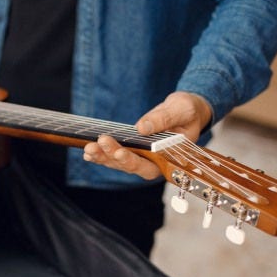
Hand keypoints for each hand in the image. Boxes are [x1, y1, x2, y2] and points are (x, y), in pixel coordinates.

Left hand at [82, 91, 212, 179]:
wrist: (186, 110)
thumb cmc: (188, 111)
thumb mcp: (181, 110)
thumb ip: (163, 119)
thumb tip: (142, 127)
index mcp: (169, 158)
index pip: (149, 167)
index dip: (132, 162)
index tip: (119, 152)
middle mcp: (154, 162)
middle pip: (130, 166)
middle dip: (112, 157)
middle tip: (99, 144)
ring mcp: (142, 157)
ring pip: (119, 163)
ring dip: (103, 156)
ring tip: (89, 148)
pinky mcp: (133, 150)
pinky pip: (115, 155)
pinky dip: (102, 154)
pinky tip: (88, 151)